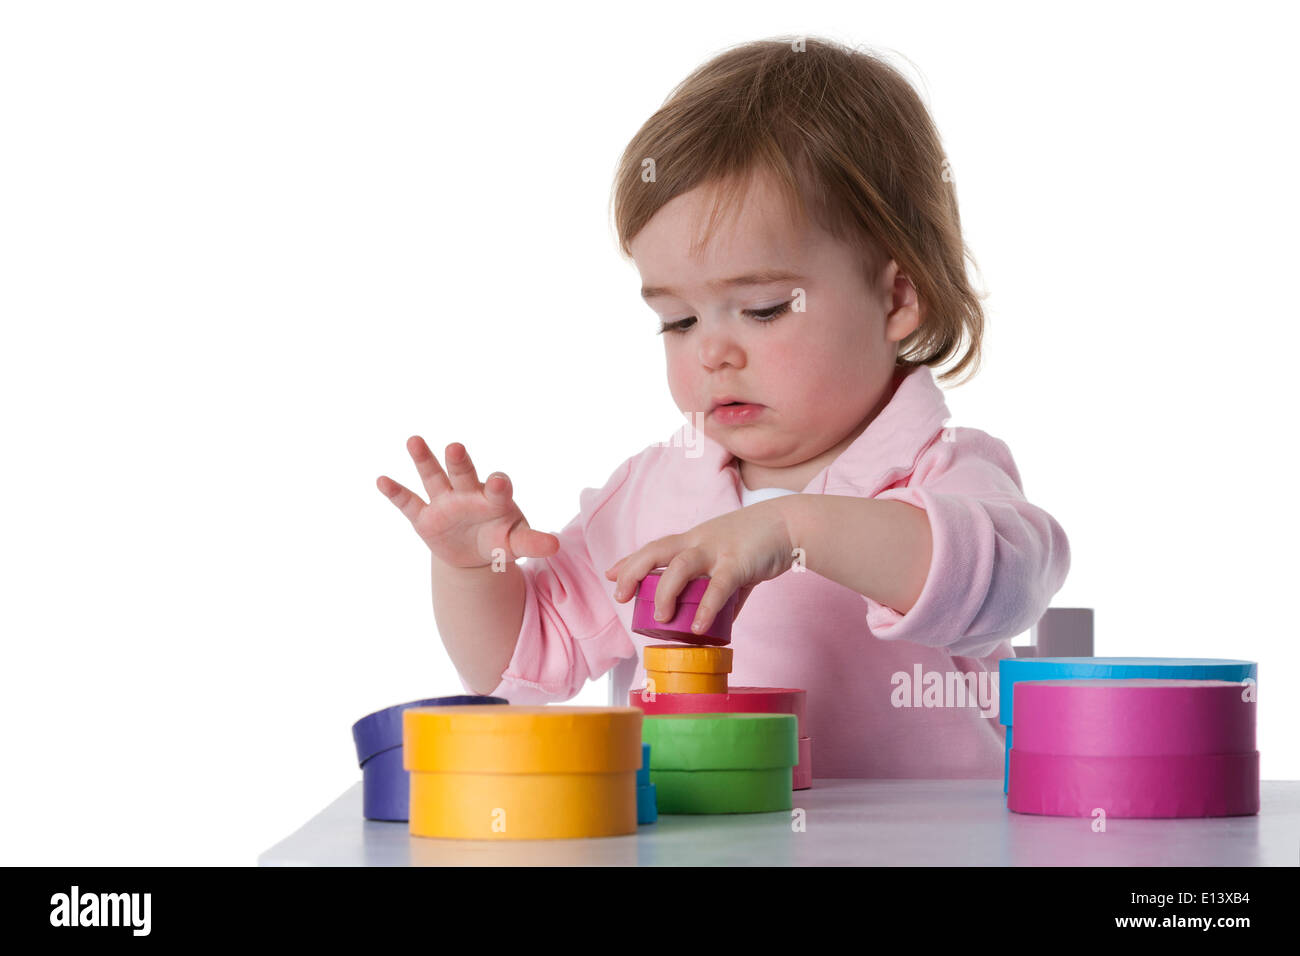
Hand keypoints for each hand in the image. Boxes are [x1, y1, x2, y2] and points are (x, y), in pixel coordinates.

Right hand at [377, 437, 559, 568]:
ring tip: (414, 440)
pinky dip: (395, 492)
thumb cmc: (501, 539)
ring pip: (433, 476)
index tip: (497, 482)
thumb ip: (532, 542)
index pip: (497, 488)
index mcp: (494, 498)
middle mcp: (468, 493)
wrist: (476, 553)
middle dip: (460, 462)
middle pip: (463, 473)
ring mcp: (445, 502)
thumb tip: (556, 546)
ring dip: (424, 459)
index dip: (498, 485)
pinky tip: (382, 480)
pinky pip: (408, 502)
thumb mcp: (516, 544)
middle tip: (457, 447)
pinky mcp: (424, 517)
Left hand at [603, 499, 796, 634]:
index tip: (611, 575)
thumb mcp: (731, 562)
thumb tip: (713, 624)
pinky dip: (706, 608)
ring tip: (659, 618)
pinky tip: (698, 627)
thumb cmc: (760, 542)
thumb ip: (721, 591)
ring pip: (680, 567)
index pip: (655, 548)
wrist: (791, 523)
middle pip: (656, 551)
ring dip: (664, 593)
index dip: (630, 561)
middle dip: (632, 572)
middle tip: (620, 595)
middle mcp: (699, 541)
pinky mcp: (738, 563)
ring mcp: (717, 550)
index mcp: (695, 539)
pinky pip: (718, 588)